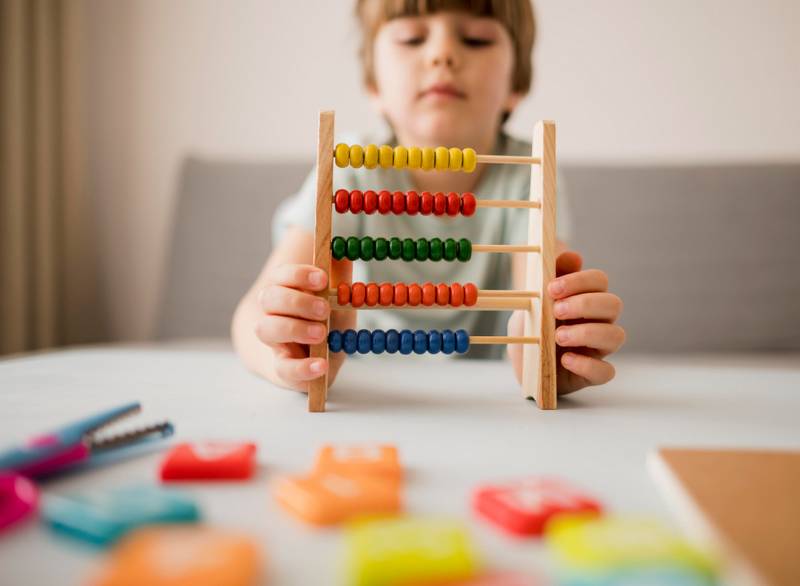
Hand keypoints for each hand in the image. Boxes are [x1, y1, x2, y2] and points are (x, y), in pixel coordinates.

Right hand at [253, 260, 353, 390]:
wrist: (318, 358)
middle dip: (297, 301)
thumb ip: (339, 276)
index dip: (299, 274)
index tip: (322, 279)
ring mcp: (275, 342)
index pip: (281, 275)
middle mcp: (274, 314)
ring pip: (266, 329)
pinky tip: (320, 365)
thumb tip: (343, 251)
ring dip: (294, 329)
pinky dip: (302, 367)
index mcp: (286, 291)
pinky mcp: (283, 368)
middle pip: (270, 298)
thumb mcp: (338, 299)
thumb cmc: (326, 322)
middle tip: (324, 309)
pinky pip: (284, 368)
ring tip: (321, 334)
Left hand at [508, 250, 624, 394]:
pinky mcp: (591, 374)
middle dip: (585, 304)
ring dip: (588, 333)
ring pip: (616, 336)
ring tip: (558, 336)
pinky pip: (606, 372)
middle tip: (556, 310)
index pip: (599, 281)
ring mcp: (598, 348)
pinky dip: (588, 365)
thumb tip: (573, 255)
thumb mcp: (533, 301)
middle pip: (613, 304)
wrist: (520, 361)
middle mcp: (598, 321)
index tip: (552, 288)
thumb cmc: (532, 327)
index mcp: (586, 299)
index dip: (580, 281)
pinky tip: (566, 360)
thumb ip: (551, 277)